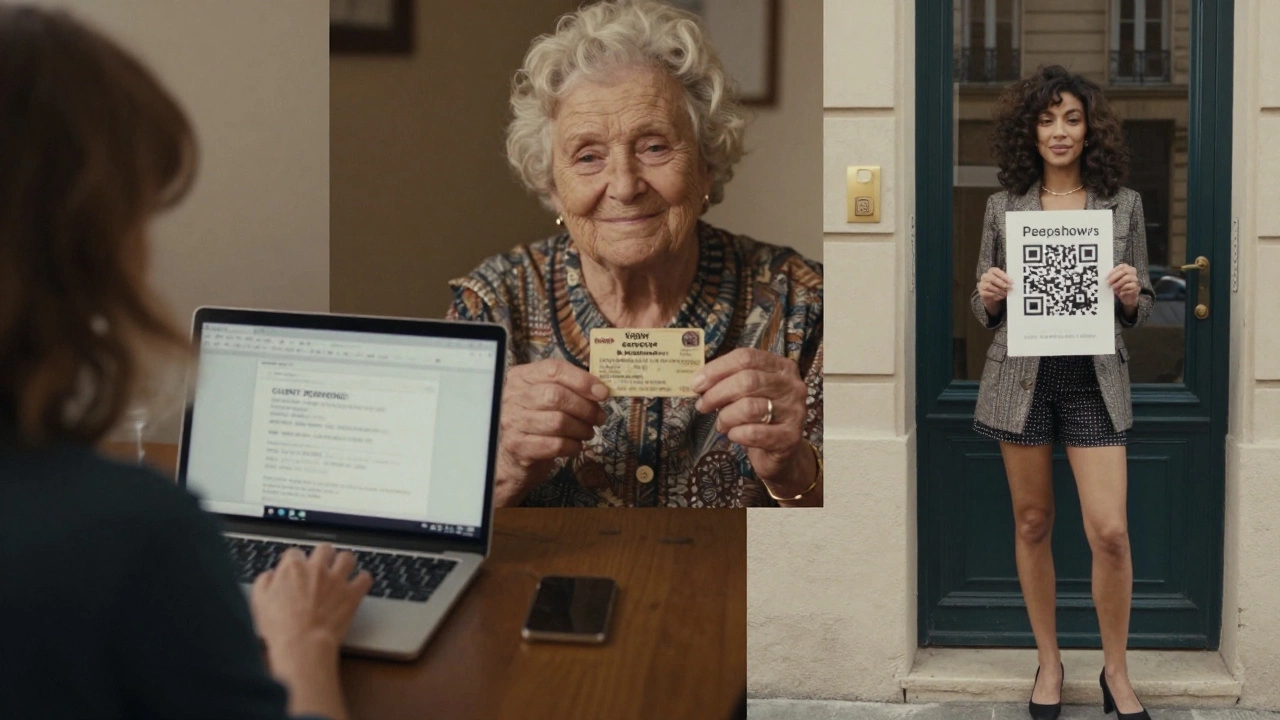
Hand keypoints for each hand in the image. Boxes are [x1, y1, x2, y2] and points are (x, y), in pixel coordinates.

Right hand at [250, 545, 369, 719]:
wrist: (302, 644)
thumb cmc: (280, 627)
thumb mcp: (259, 601)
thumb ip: (264, 582)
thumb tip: (270, 575)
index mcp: (293, 568)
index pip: (295, 553)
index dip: (295, 561)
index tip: (297, 568)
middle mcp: (317, 569)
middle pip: (324, 549)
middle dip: (323, 556)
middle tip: (322, 566)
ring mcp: (337, 580)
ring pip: (347, 557)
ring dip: (345, 563)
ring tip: (342, 571)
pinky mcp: (352, 594)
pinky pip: (365, 578)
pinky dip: (363, 580)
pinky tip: (359, 584)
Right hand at [496, 358, 608, 505]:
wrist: (512, 456)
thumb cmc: (536, 421)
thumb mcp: (546, 396)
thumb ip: (568, 387)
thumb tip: (600, 389)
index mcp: (522, 377)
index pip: (554, 369)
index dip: (582, 380)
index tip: (602, 392)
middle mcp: (513, 396)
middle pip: (557, 396)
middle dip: (586, 408)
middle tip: (599, 417)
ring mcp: (513, 422)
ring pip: (558, 422)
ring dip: (581, 429)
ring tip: (588, 432)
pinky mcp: (518, 446)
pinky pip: (555, 445)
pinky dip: (573, 446)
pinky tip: (575, 446)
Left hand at [690, 348, 813, 499]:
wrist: (781, 452)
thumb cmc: (759, 417)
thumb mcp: (747, 393)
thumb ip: (729, 381)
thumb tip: (698, 381)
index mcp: (781, 367)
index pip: (746, 357)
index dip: (717, 368)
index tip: (697, 383)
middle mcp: (792, 386)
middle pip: (748, 380)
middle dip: (717, 393)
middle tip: (702, 405)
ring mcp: (794, 412)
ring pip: (749, 407)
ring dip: (726, 416)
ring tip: (721, 424)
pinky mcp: (790, 438)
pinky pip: (754, 433)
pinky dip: (736, 434)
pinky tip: (734, 435)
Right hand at [977, 267, 1011, 314]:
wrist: (991, 295)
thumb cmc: (998, 286)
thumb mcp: (1003, 281)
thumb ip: (1006, 280)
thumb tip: (1012, 283)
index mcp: (991, 271)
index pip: (997, 271)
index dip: (1004, 277)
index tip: (1011, 282)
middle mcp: (985, 276)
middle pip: (992, 278)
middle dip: (1002, 283)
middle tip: (1009, 287)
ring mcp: (982, 284)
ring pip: (990, 286)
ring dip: (999, 290)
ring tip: (1005, 293)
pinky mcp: (981, 292)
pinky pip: (988, 293)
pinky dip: (995, 295)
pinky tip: (1000, 297)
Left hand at [1108, 263, 1140, 309]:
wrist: (1126, 298)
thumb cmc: (1119, 287)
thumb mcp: (1114, 281)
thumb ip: (1112, 277)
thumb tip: (1106, 277)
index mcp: (1127, 268)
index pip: (1122, 266)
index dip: (1114, 271)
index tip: (1107, 277)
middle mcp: (1133, 273)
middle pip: (1125, 271)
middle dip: (1115, 277)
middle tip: (1108, 283)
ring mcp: (1135, 280)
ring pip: (1127, 278)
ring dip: (1118, 283)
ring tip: (1113, 288)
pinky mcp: (1137, 287)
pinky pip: (1130, 286)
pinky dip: (1123, 289)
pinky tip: (1119, 292)